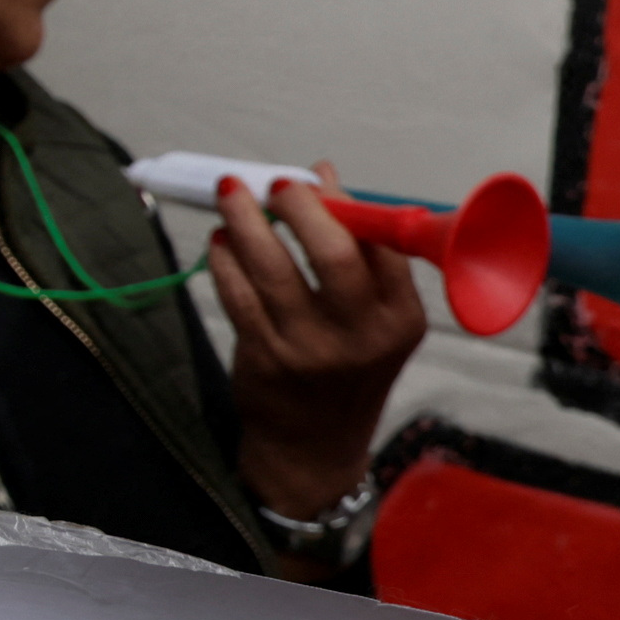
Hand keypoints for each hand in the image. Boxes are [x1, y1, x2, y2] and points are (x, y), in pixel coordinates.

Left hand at [206, 166, 424, 528]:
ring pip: (272, 267)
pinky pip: (237, 294)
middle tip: (273, 183)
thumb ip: (359, 253)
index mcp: (400, 319)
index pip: (381, 246)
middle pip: (333, 254)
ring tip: (230, 194)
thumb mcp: (376, 321)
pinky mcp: (266, 358)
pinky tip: (220, 241)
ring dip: (245, 220)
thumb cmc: (347, 366)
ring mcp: (311, 350)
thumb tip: (322, 174)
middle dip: (298, 206)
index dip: (343, 203)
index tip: (313, 178)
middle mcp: (362, 337)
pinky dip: (223, 258)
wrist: (314, 446)